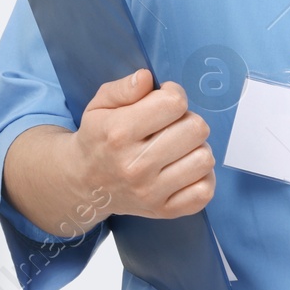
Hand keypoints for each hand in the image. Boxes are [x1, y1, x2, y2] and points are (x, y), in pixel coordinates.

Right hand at [72, 69, 215, 220]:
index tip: (164, 100)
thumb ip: (124, 88)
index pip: (173, 104)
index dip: (174, 94)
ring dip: (196, 147)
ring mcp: (151, 192)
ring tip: (179, 147)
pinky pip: (204, 192)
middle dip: (187, 119)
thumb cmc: (98, 138)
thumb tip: (147, 78)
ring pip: (204, 158)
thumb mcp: (99, 105)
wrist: (84, 183)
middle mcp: (135, 165)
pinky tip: (185, 168)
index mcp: (119, 133)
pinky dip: (202, 176)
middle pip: (195, 129)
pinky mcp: (163, 211)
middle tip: (172, 125)